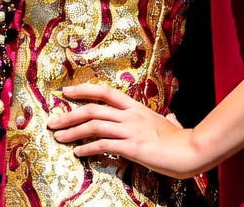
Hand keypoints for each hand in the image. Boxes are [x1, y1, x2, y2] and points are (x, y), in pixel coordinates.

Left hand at [47, 83, 203, 179]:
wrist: (191, 150)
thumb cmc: (181, 139)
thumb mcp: (169, 123)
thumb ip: (166, 119)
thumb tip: (171, 118)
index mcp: (135, 107)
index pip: (104, 92)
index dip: (83, 90)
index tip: (66, 92)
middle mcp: (129, 115)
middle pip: (92, 109)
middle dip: (69, 115)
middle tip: (53, 121)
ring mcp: (130, 130)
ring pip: (93, 125)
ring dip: (72, 131)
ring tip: (58, 137)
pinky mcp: (131, 147)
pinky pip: (103, 145)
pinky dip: (87, 148)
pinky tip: (77, 153)